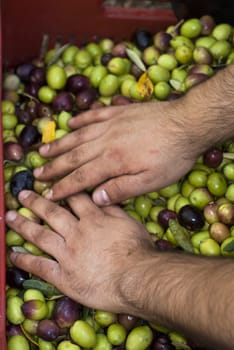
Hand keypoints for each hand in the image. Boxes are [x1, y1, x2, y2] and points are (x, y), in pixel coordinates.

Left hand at [6, 190, 153, 311]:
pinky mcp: (63, 276)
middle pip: (52, 213)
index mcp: (93, 218)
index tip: (51, 184)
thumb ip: (113, 209)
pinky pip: (40, 266)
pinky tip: (13, 254)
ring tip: (10, 217)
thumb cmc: (137, 250)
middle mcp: (76, 232)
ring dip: (23, 225)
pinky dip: (25, 260)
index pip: (74, 199)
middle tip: (22, 194)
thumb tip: (101, 196)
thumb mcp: (130, 222)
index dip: (62, 189)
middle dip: (35, 202)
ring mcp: (67, 254)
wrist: (136, 278)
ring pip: (40, 235)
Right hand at [34, 101, 196, 204]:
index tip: (49, 195)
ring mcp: (111, 124)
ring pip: (79, 136)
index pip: (82, 178)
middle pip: (74, 157)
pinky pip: (94, 115)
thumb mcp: (152, 181)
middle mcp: (106, 142)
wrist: (187, 123)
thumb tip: (97, 198)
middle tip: (37, 174)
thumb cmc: (172, 156)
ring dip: (60, 145)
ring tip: (43, 151)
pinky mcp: (119, 112)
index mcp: (113, 162)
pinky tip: (70, 123)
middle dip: (54, 167)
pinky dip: (81, 120)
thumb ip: (123, 189)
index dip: (64, 188)